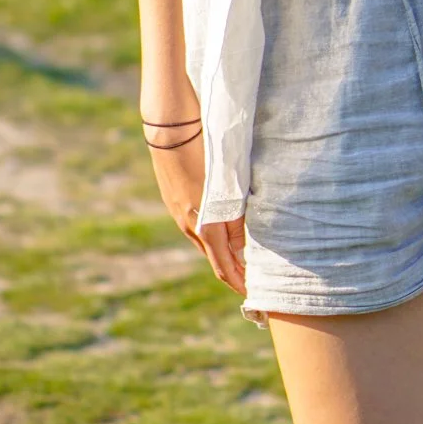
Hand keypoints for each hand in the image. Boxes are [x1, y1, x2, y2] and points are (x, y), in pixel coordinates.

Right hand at [147, 134, 246, 294]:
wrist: (171, 129)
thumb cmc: (207, 153)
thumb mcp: (229, 188)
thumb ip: (236, 219)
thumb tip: (242, 248)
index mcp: (205, 224)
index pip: (224, 266)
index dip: (238, 282)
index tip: (251, 294)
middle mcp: (190, 225)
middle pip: (214, 258)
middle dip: (232, 272)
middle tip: (250, 282)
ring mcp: (179, 213)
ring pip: (204, 242)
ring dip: (221, 254)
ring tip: (240, 260)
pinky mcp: (174, 201)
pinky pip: (195, 227)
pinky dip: (210, 237)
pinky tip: (221, 232)